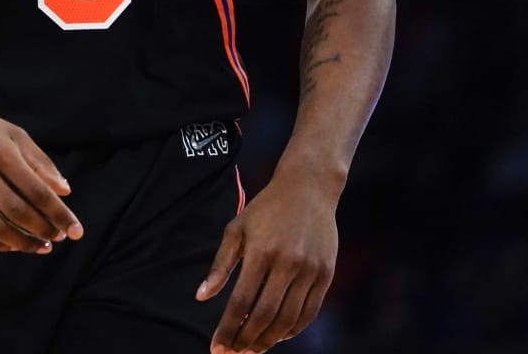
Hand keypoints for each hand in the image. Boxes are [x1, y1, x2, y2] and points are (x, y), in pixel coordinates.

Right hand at [0, 72, 81, 254]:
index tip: (76, 230)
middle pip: (17, 212)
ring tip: (40, 246)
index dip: (59, 214)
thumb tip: (64, 192)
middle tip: (58, 238)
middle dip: (43, 230)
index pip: (36, 191)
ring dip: (22, 243)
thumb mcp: (13, 134)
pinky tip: (12, 245)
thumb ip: (40, 162)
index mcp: (0, 151)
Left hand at [198, 169, 337, 353]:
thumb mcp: (236, 229)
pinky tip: (277, 336)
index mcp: (260, 252)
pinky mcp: (326, 274)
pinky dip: (292, 329)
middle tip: (233, 353)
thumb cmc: (266, 209)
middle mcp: (287, 263)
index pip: (241, 302)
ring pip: (288, 319)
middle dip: (245, 340)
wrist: (308, 189)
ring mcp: (310, 270)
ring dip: (268, 340)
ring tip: (252, 349)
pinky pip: (309, 312)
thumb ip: (220, 265)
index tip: (217, 347)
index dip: (227, 329)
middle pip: (264, 316)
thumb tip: (201, 297)